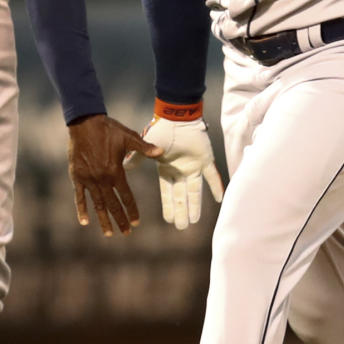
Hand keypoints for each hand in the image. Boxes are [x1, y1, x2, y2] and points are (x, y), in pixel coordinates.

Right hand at [67, 114, 162, 236]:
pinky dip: (81, 209)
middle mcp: (102, 179)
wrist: (84, 122)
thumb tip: (161, 152)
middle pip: (112, 204)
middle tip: (126, 233)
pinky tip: (84, 222)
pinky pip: (79, 197)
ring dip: (103, 220)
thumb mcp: (129, 137)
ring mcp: (89, 179)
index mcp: (115, 172)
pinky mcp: (77, 177)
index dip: (132, 210)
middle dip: (120, 220)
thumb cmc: (109, 129)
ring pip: (97, 204)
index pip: (126, 196)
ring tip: (108, 233)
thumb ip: (144, 147)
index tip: (136, 222)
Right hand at [127, 114, 223, 229]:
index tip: (168, 220)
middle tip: (181, 227)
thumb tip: (124, 166)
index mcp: (167, 169)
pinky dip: (217, 186)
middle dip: (181, 211)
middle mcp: (181, 171)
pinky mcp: (206, 160)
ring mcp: (194, 166)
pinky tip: (220, 199)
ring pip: (195, 190)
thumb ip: (137, 158)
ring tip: (194, 221)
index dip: (168, 206)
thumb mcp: (148, 147)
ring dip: (195, 205)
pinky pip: (213, 175)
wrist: (177, 117)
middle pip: (180, 195)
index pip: (167, 192)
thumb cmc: (162, 130)